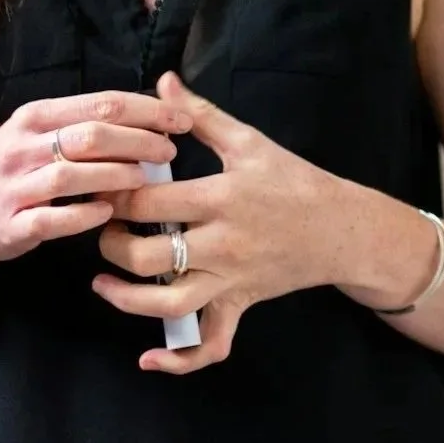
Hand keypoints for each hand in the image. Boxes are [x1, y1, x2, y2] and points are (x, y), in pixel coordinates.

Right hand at [0, 90, 189, 277]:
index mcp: (36, 116)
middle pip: (92, 135)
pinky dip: (84, 215)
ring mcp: (14, 187)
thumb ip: (84, 123)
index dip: (148, 110)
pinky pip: (52, 219)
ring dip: (116, 176)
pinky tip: (109, 212)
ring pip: (72, 174)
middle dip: (140, 141)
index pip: (102, 103)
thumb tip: (150, 113)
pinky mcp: (10, 225)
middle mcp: (23, 146)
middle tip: (170, 151)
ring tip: (146, 180)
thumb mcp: (37, 134)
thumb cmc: (9, 171)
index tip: (182, 119)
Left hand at [91, 72, 418, 373]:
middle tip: (103, 228)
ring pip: (166, 305)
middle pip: (146, 256)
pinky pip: (210, 344)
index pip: (147, 202)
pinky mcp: (239, 304)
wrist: (343, 227)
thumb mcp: (250, 142)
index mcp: (221, 198)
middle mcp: (222, 244)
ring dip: (125, 299)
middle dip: (111, 244)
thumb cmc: (294, 180)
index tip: (100, 186)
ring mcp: (230, 280)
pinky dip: (179, 360)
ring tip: (103, 282)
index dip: (113, 196)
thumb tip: (163, 82)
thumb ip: (201, 115)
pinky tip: (148, 358)